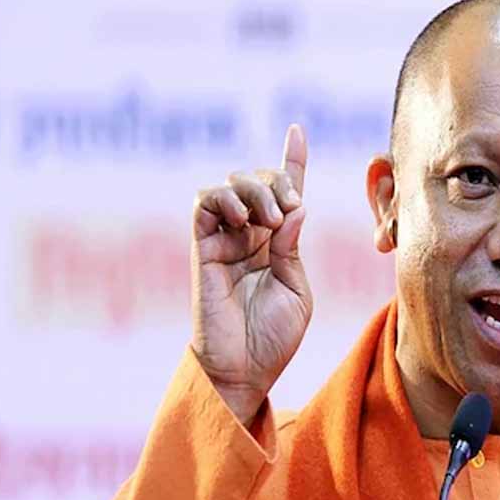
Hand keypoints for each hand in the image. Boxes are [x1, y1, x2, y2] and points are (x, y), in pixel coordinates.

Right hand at [191, 124, 311, 425]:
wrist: (244, 368)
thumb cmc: (273, 337)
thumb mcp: (297, 289)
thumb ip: (292, 247)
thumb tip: (295, 208)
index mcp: (277, 245)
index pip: (284, 194)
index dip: (291, 161)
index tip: (297, 131)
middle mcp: (250, 236)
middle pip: (258, 181)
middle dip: (277, 181)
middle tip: (288, 209)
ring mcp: (224, 240)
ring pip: (229, 184)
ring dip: (253, 188)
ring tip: (267, 217)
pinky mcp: (201, 248)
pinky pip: (204, 203)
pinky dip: (223, 198)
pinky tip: (243, 219)